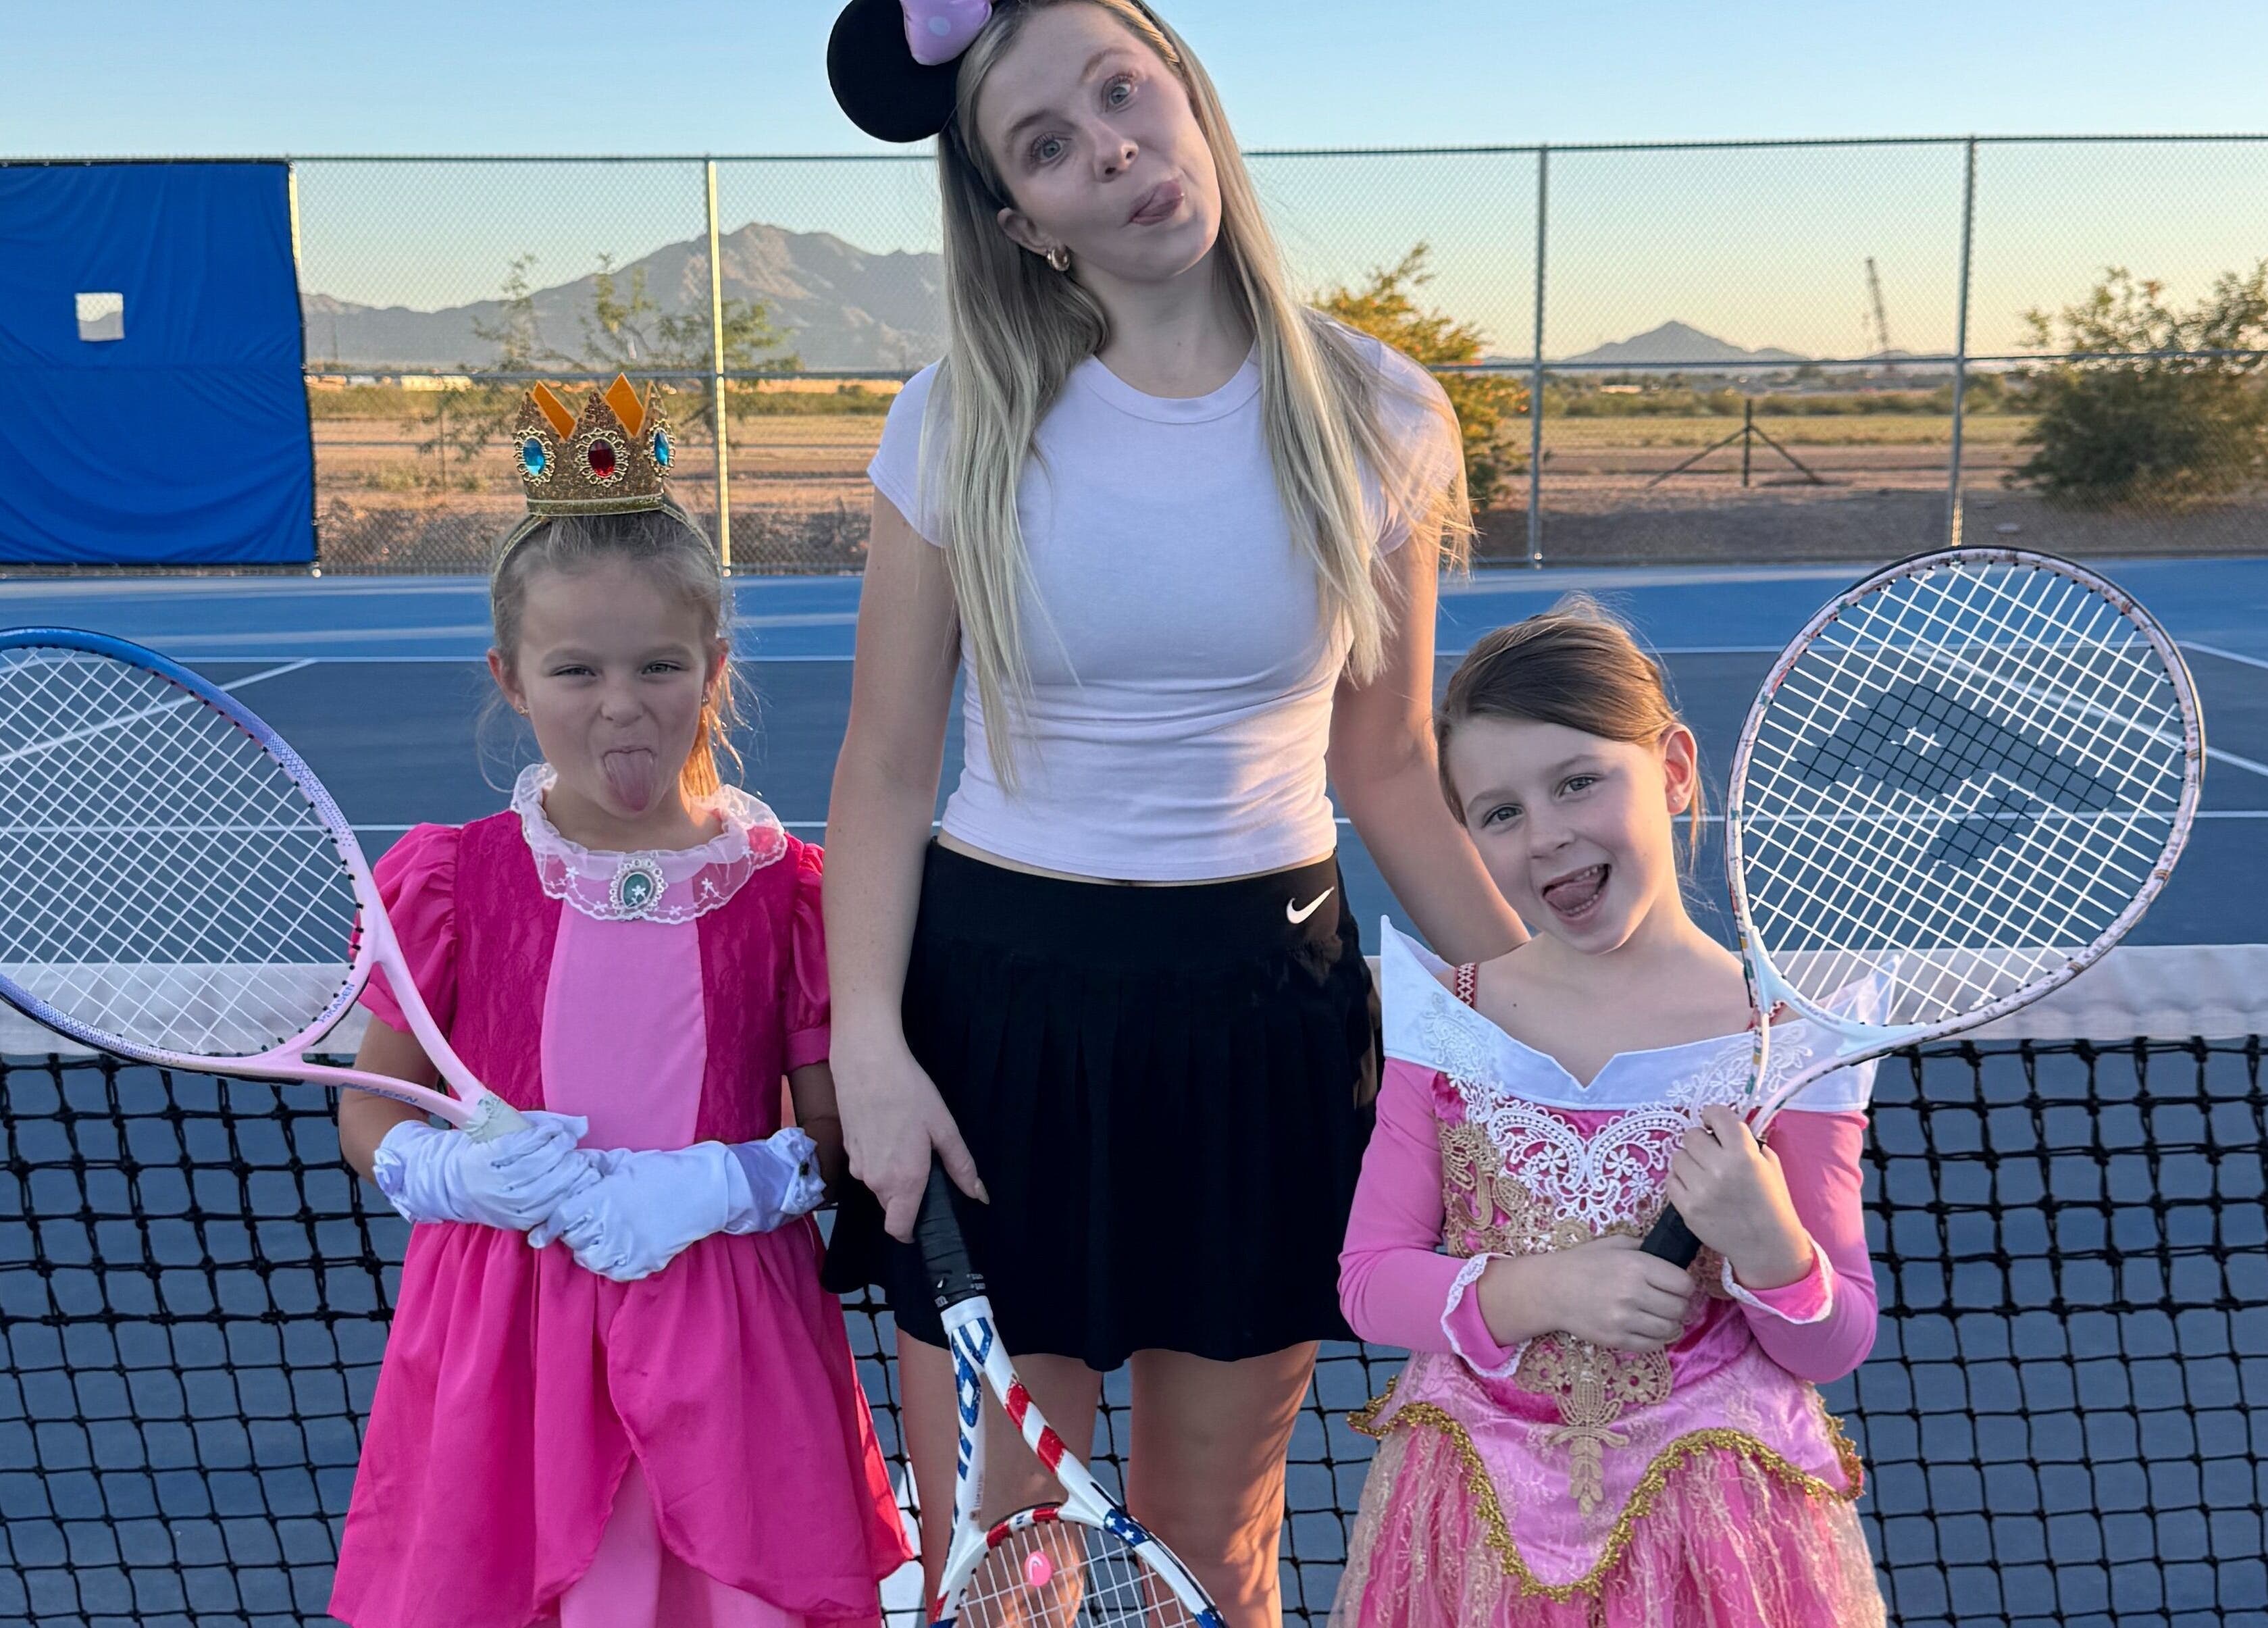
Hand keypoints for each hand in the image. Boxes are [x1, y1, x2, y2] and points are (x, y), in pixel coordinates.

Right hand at [370, 1112, 599, 1229]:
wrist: (452, 1185)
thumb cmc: (484, 1150)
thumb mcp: (504, 1129)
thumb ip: (543, 1124)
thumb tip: (582, 1125)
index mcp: (484, 1156)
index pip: (522, 1145)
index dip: (547, 1136)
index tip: (559, 1131)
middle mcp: (491, 1183)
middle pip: (538, 1168)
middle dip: (563, 1156)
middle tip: (576, 1149)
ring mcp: (503, 1206)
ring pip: (545, 1192)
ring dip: (570, 1177)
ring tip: (582, 1166)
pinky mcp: (514, 1221)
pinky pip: (545, 1211)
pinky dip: (564, 1198)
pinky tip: (573, 1186)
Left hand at [528, 1131, 826, 1281]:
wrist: (706, 1189)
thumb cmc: (663, 1171)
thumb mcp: (624, 1161)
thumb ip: (592, 1165)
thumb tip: (564, 1165)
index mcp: (605, 1196)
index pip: (562, 1217)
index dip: (549, 1226)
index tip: (540, 1233)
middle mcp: (613, 1224)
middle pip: (573, 1241)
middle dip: (573, 1234)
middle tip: (581, 1226)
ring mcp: (630, 1246)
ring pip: (590, 1261)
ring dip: (589, 1252)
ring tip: (598, 1239)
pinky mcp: (646, 1262)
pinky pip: (616, 1273)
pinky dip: (611, 1265)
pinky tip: (617, 1251)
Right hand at [831, 1030, 984, 1240]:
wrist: (866, 1063)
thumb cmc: (910, 1093)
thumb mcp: (945, 1128)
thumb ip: (961, 1167)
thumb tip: (980, 1196)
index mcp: (903, 1181)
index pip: (899, 1230)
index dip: (912, 1232)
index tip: (926, 1220)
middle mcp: (876, 1181)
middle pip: (891, 1207)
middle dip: (908, 1198)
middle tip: (927, 1167)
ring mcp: (857, 1166)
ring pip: (878, 1186)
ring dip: (893, 1176)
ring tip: (908, 1141)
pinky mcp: (847, 1149)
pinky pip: (867, 1167)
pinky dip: (879, 1159)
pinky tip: (890, 1131)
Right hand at [1537, 1234, 1698, 1352]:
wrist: (1551, 1290)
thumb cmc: (1582, 1263)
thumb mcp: (1614, 1244)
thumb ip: (1644, 1248)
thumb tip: (1671, 1256)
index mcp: (1636, 1265)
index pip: (1684, 1284)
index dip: (1684, 1286)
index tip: (1677, 1286)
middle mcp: (1633, 1293)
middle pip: (1679, 1308)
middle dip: (1678, 1305)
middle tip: (1668, 1302)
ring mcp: (1624, 1319)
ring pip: (1669, 1329)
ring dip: (1669, 1323)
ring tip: (1659, 1316)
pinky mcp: (1616, 1340)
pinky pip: (1652, 1345)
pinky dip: (1655, 1339)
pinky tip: (1647, 1328)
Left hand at [1662, 1104, 1812, 1290]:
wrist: (1767, 1245)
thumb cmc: (1772, 1202)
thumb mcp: (1769, 1164)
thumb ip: (1747, 1142)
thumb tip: (1720, 1128)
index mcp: (1744, 1154)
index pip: (1717, 1115)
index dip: (1713, 1115)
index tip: (1712, 1122)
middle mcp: (1720, 1169)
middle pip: (1691, 1135)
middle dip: (1700, 1141)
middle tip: (1710, 1153)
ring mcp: (1700, 1190)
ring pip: (1677, 1157)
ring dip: (1689, 1161)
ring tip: (1703, 1174)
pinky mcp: (1687, 1208)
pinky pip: (1670, 1180)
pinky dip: (1680, 1182)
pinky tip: (1696, 1188)